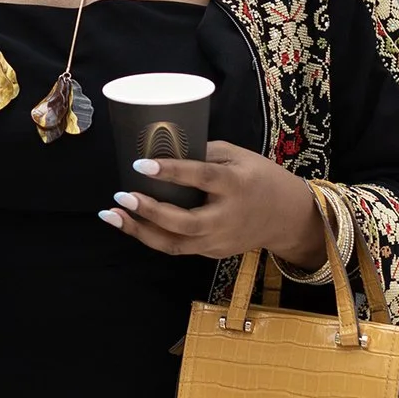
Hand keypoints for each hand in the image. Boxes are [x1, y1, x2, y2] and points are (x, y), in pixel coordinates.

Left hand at [98, 139, 328, 263]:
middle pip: (184, 223)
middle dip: (149, 211)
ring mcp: (219, 240)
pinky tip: (130, 223)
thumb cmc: (259, 177)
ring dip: (139, 231)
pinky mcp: (211, 252)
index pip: (201, 179)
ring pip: (175, 244)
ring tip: (112, 215)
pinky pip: (177, 247)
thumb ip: (205, 152)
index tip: (140, 164)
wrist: (287, 217)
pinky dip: (151, 236)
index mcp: (235, 186)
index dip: (171, 172)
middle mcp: (226, 218)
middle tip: (122, 195)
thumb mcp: (239, 155)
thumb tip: (165, 145)